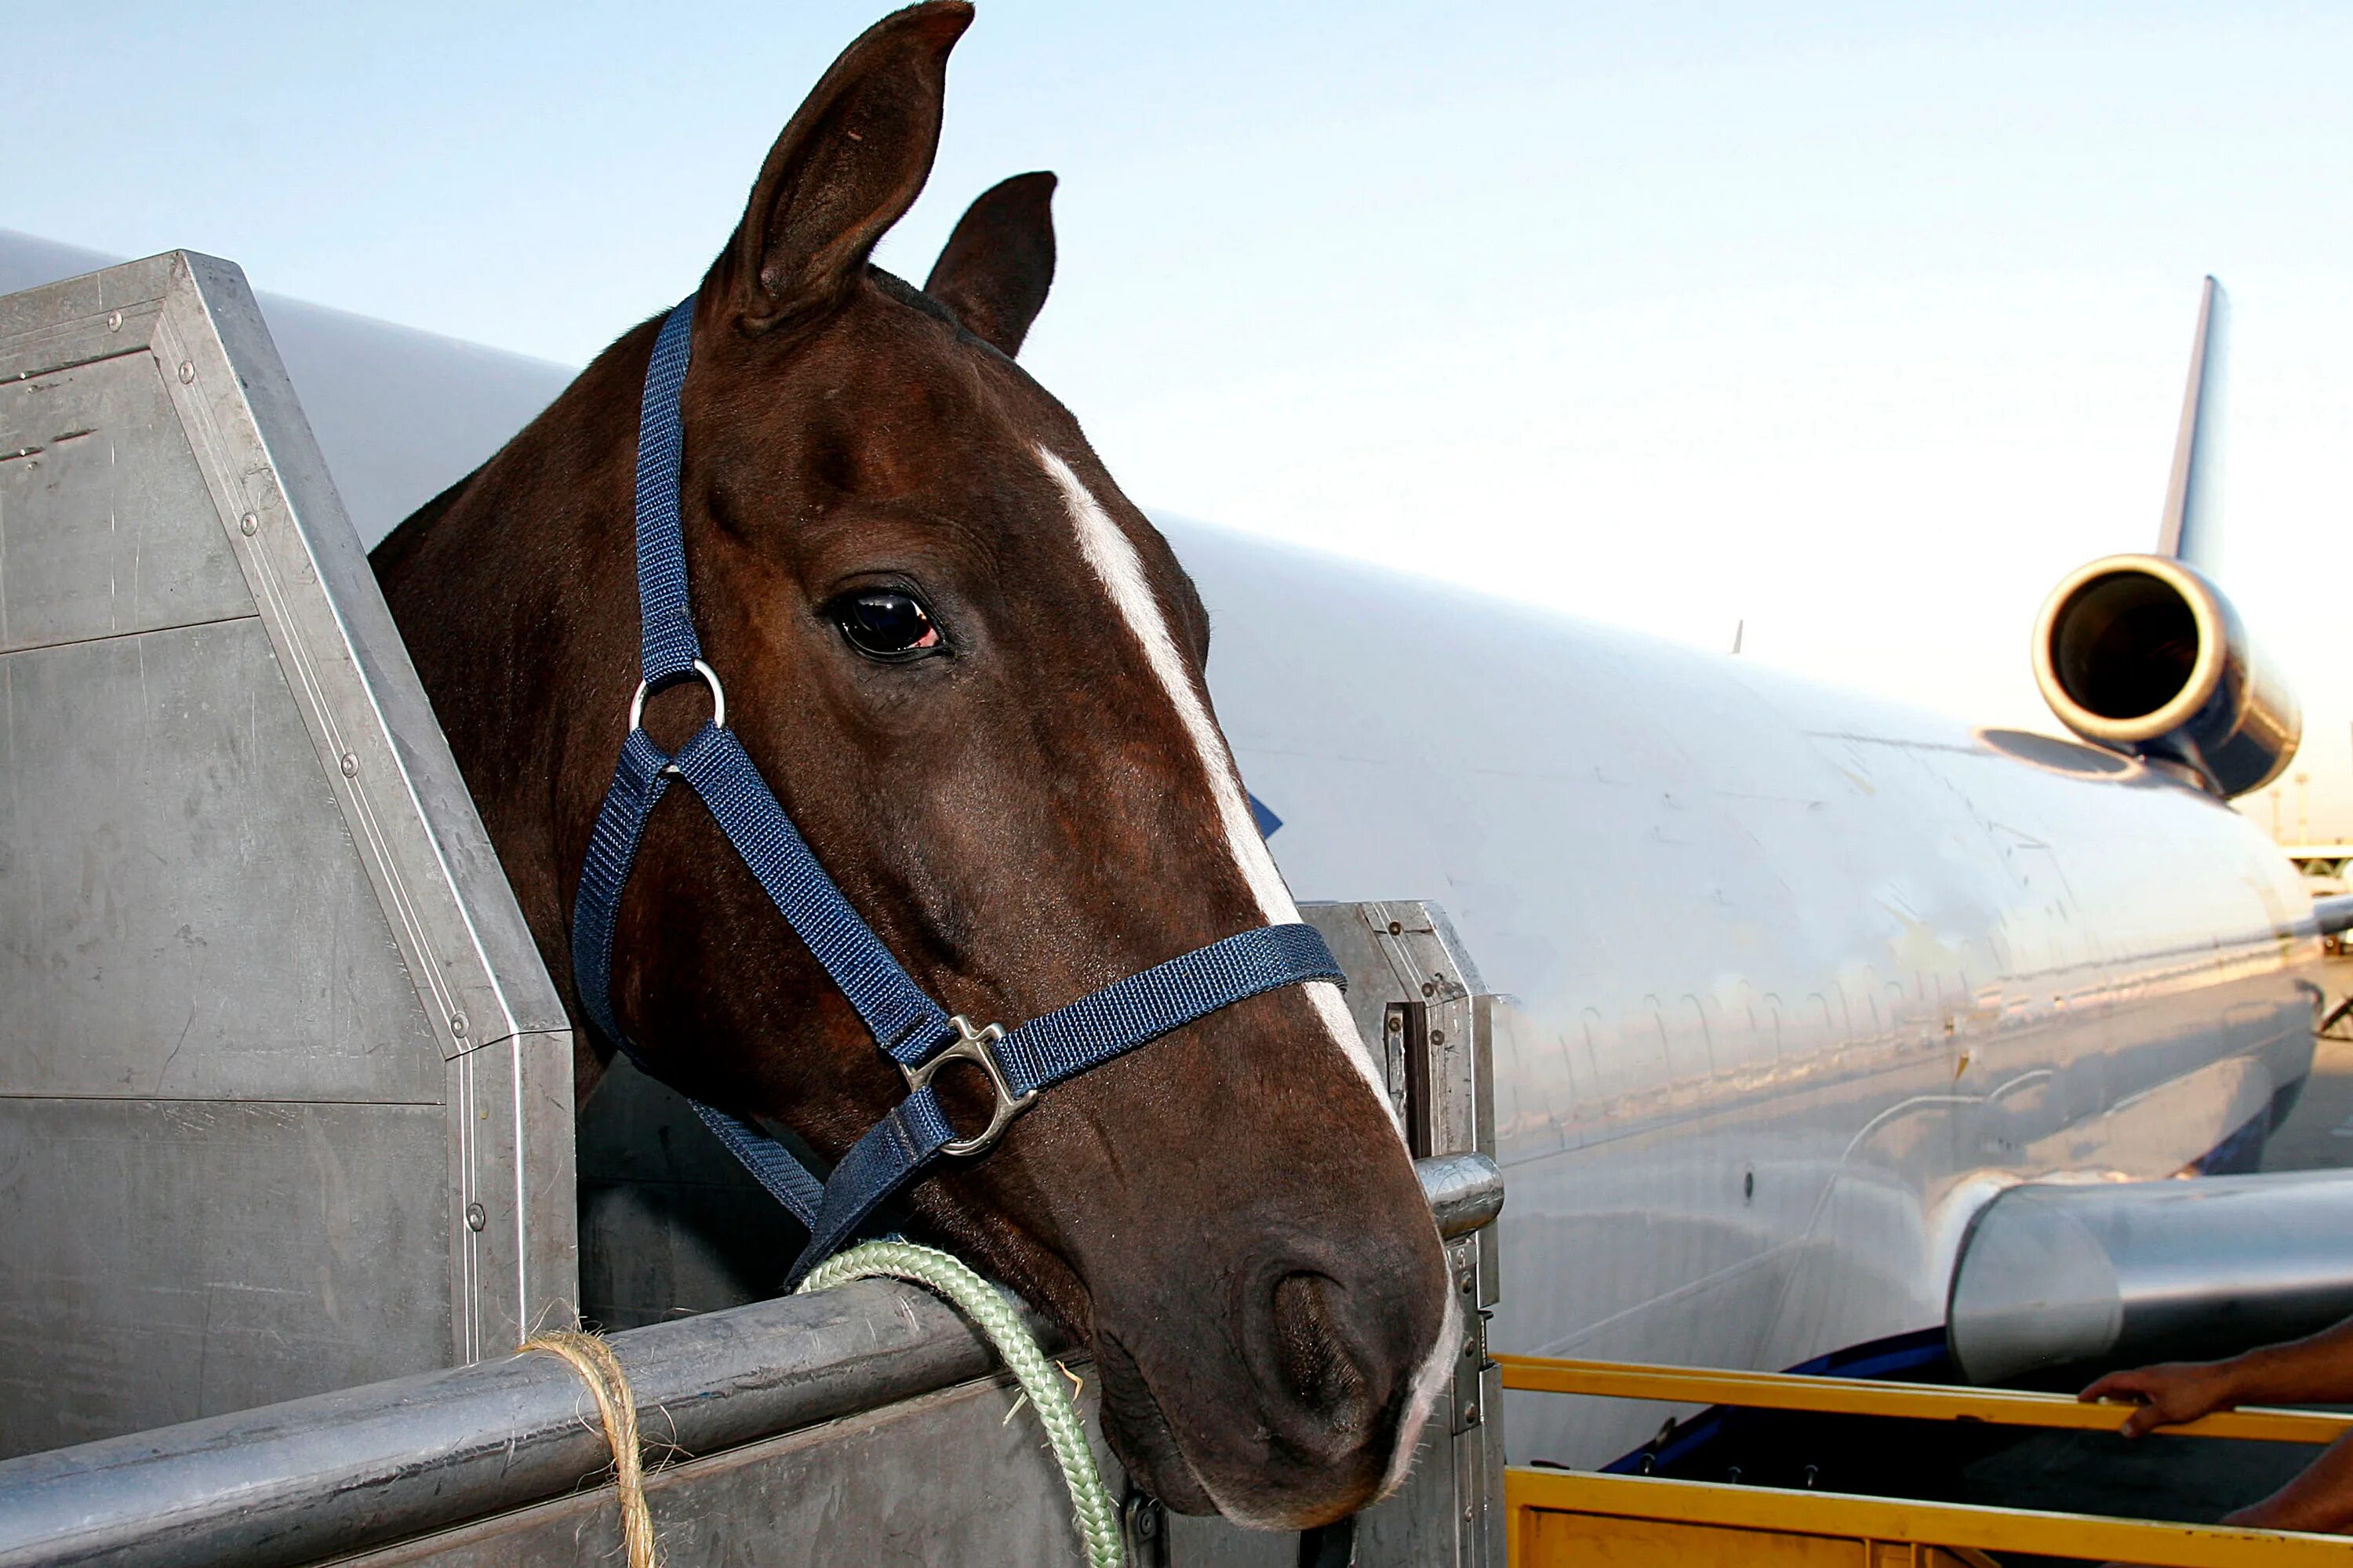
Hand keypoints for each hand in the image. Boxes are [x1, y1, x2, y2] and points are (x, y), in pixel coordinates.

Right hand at [2079, 1361, 2239, 1436]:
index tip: (2080, 1399)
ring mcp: (2166, 1379)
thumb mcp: (2167, 1412)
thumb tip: (2124, 1430)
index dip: (2093, 1390)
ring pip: (2142, 1392)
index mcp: (2143, 1377)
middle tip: (2103, 1413)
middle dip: (2112, 1400)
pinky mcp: (2179, 1385)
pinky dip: (2151, 1407)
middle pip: (2124, 1386)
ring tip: (2134, 1422)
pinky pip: (2157, 1396)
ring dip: (2134, 1406)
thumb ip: (2143, 1421)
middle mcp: (2151, 1375)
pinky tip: (2161, 1420)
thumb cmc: (2198, 1393)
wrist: (2229, 1382)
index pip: (2110, 1382)